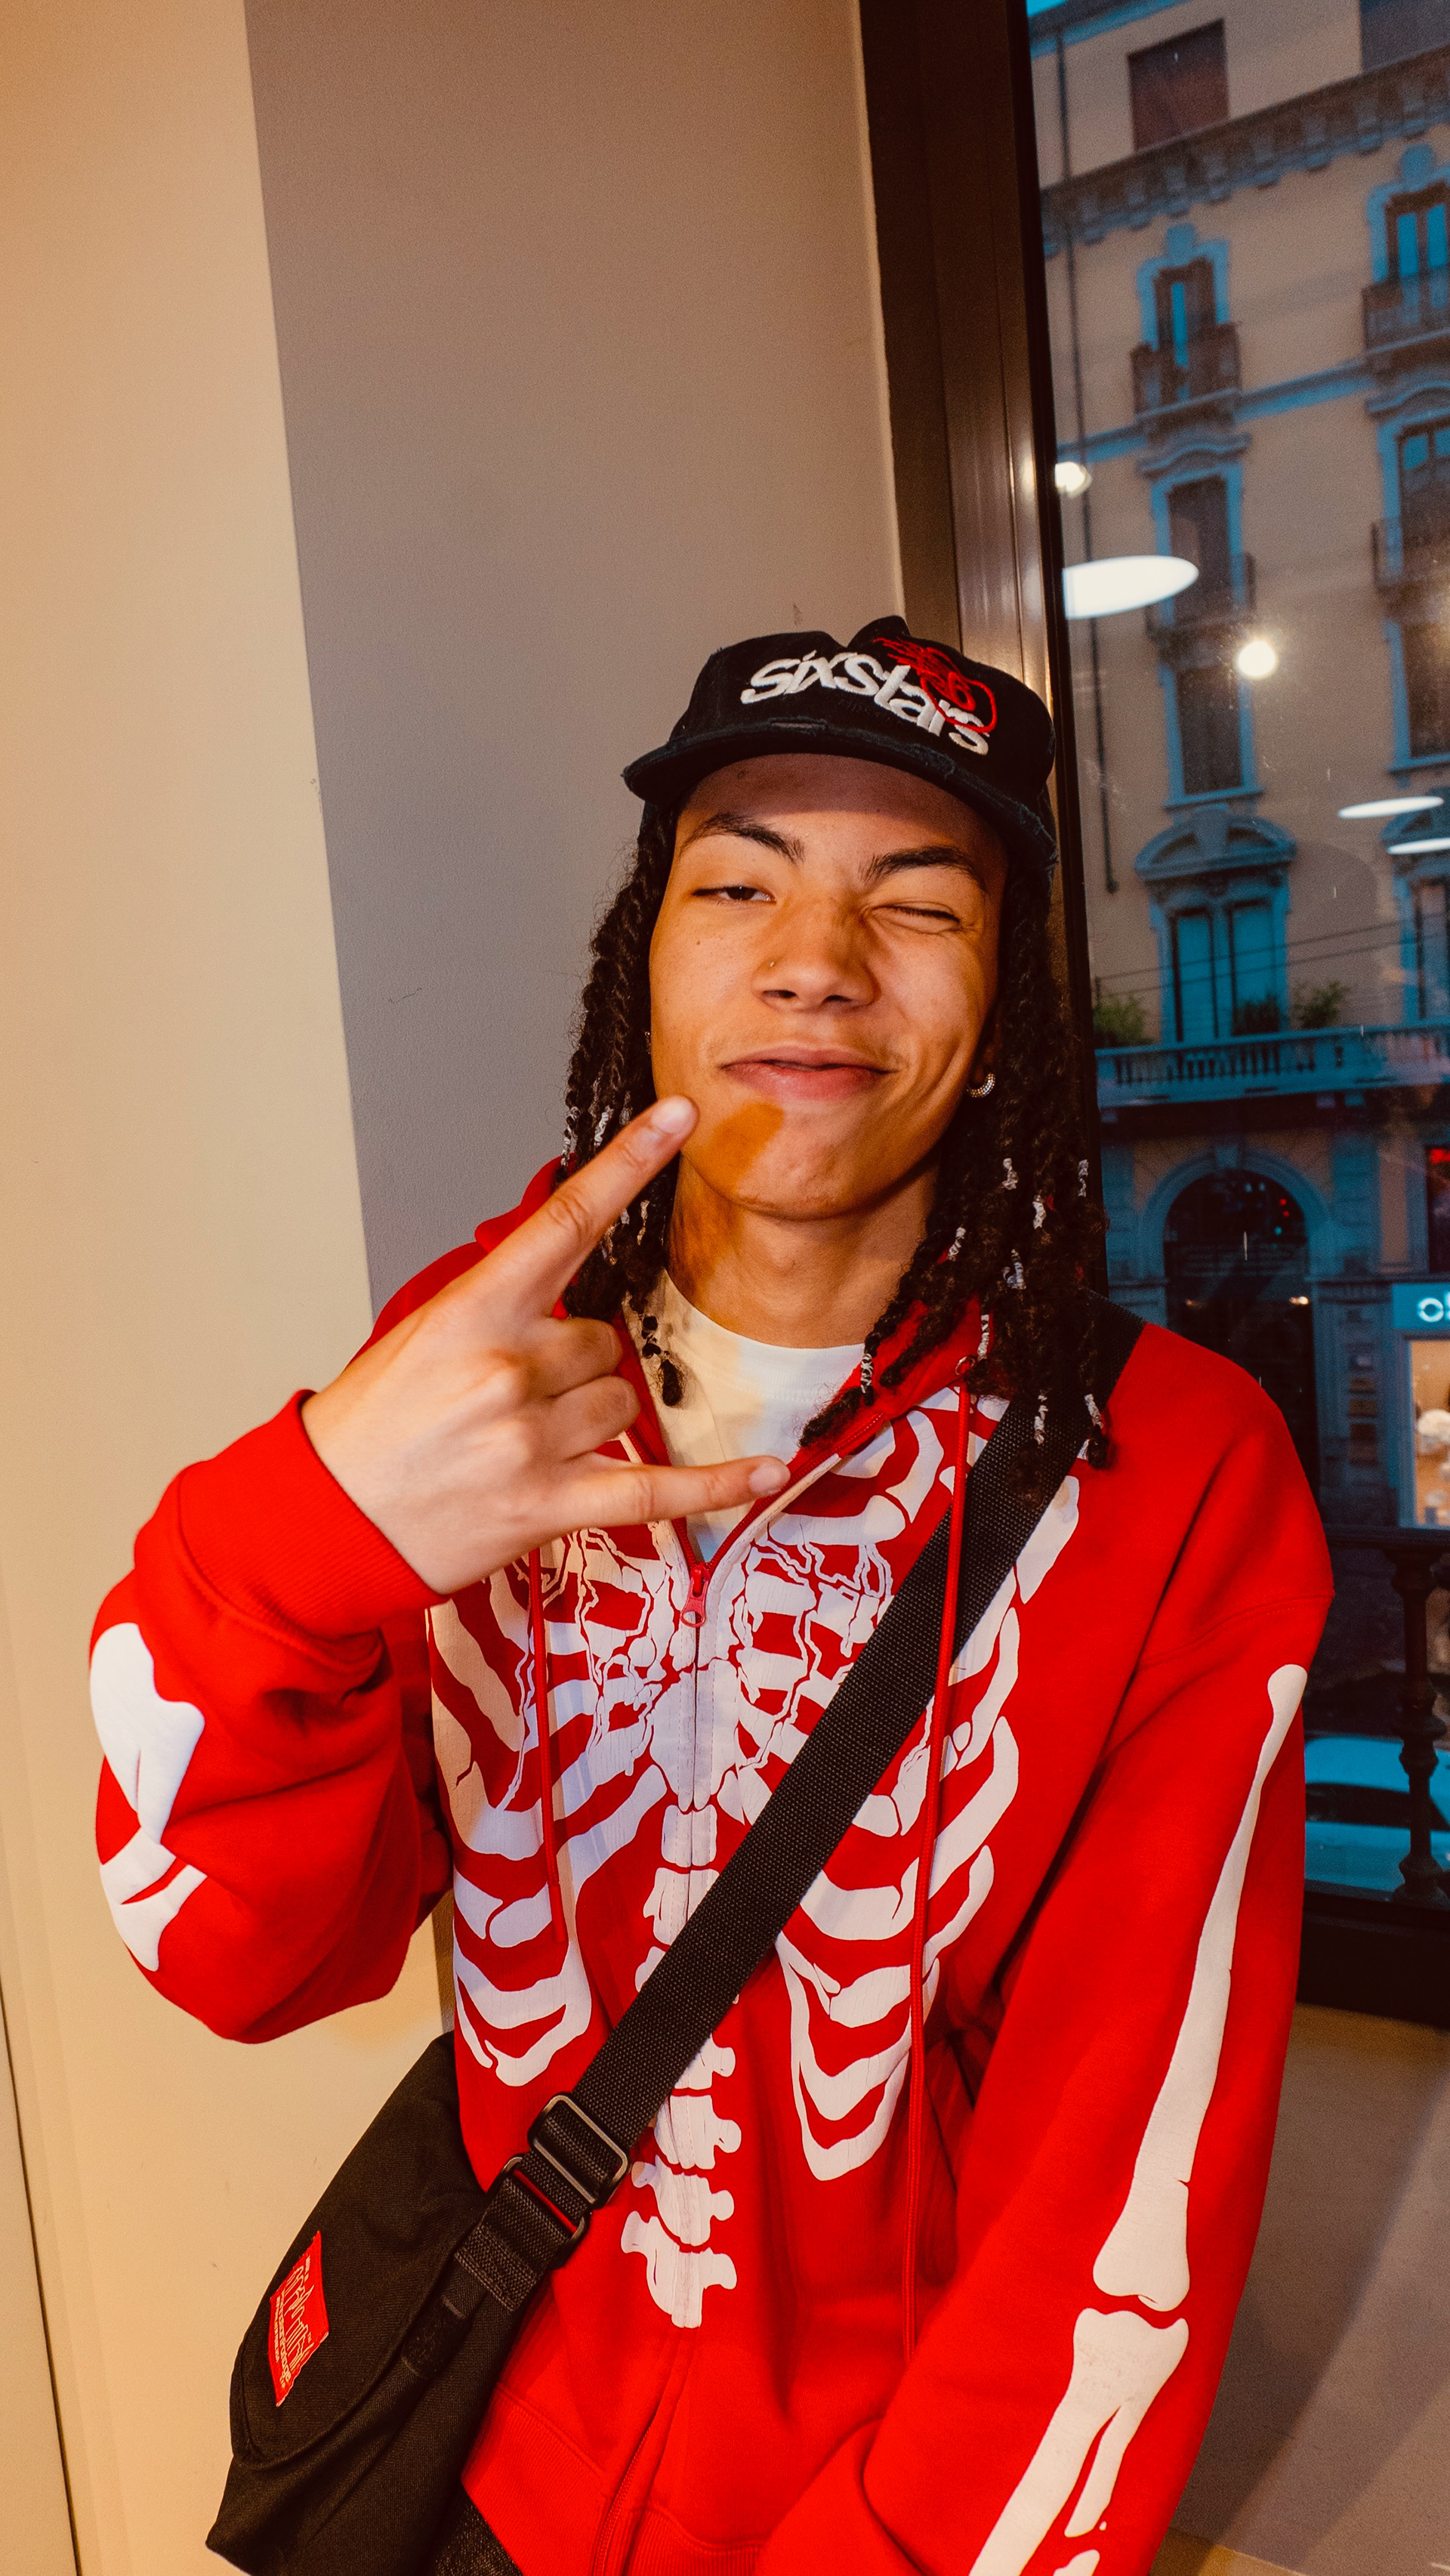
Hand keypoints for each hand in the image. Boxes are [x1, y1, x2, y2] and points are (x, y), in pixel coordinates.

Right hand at [302, 1098, 788, 1593]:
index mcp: (471, 1315)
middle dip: (575, 1362)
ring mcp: (531, 1440)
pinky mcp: (551, 1505)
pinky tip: (766, 1468)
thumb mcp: (419, 1338)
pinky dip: (717, 1483)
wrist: (327, 1521)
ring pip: (622, 1400)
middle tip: (514, 1397)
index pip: (565, 1222)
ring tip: (525, 1443)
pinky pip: (657, 1487)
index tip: (678, 1117)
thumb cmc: (371, 1427)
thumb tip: (569, 1290)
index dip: (628, 1164)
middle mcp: (507, 1370)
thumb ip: (498, 1307)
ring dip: (593, 1418)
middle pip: (604, 1338)